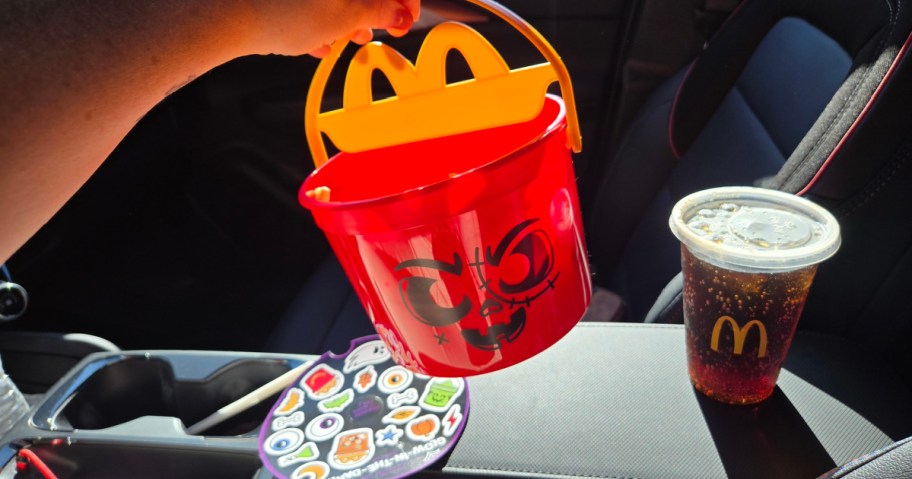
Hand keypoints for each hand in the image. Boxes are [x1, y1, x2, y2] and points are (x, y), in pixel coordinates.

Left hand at [244, 0, 420, 57]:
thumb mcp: (344, 18)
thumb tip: (399, 12)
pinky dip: (320, 15)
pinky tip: (316, 39)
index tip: (406, 20)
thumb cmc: (286, 13)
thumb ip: (378, 12)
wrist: (230, 15)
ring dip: (346, 16)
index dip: (404, 0)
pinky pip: (312, 1)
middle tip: (376, 31)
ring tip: (342, 40)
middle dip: (372, 8)